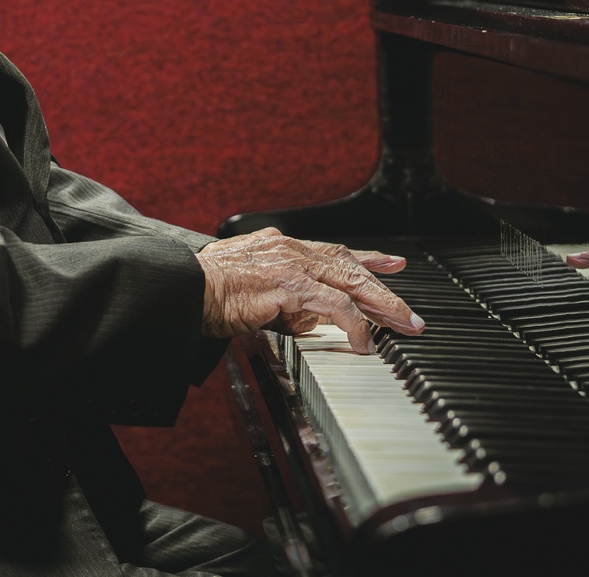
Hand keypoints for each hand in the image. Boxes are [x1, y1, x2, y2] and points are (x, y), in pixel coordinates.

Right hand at [197, 228, 423, 351]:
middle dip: (384, 286)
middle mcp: (288, 248)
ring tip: (403, 326)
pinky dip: (355, 325)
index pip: (332, 250)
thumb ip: (283, 303)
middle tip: (409, 309)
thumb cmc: (204, 295)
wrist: (180, 290)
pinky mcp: (289, 285)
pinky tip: (365, 342)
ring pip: (351, 282)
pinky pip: (335, 307)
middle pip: (349, 265)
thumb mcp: (252, 294)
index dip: (365, 258)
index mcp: (279, 246)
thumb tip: (308, 321)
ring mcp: (290, 264)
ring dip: (382, 306)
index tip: (390, 263)